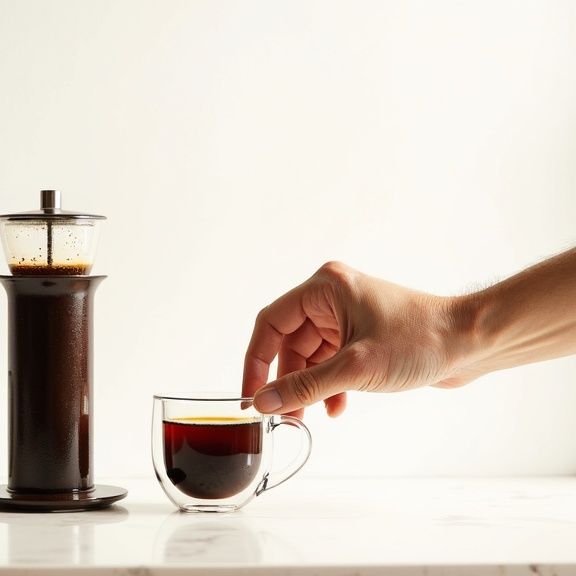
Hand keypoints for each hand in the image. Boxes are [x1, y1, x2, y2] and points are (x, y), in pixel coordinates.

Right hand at [241, 262, 480, 416]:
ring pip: (309, 357)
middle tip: (283, 415)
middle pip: (288, 344)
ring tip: (308, 417)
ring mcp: (347, 317)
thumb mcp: (355, 368)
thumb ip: (304, 387)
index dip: (257, 362)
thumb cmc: (421, 340)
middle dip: (287, 381)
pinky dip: (329, 385)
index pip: (270, 323)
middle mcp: (331, 297)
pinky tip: (337, 407)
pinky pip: (330, 362)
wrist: (473, 342)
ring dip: (309, 387)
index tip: (252, 395)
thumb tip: (263, 403)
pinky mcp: (362, 336)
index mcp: (324, 288)